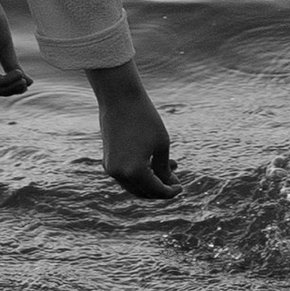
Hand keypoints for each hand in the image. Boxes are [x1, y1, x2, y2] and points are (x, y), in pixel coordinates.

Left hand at [0, 0, 30, 96]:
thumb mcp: (2, 45)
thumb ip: (9, 64)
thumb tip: (27, 83)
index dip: (3, 85)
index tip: (23, 84)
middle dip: (5, 89)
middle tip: (25, 86)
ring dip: (6, 87)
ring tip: (23, 81)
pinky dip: (4, 80)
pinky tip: (18, 75)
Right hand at [88, 64, 176, 198]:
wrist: (119, 98)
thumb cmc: (144, 118)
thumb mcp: (161, 144)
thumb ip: (164, 168)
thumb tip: (168, 185)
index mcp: (133, 172)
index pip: (155, 190)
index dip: (170, 191)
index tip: (181, 187)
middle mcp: (119, 174)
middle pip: (143, 192)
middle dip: (160, 189)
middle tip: (175, 182)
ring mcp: (111, 168)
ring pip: (134, 185)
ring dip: (151, 181)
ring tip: (170, 168)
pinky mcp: (108, 160)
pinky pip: (126, 175)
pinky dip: (140, 173)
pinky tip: (154, 163)